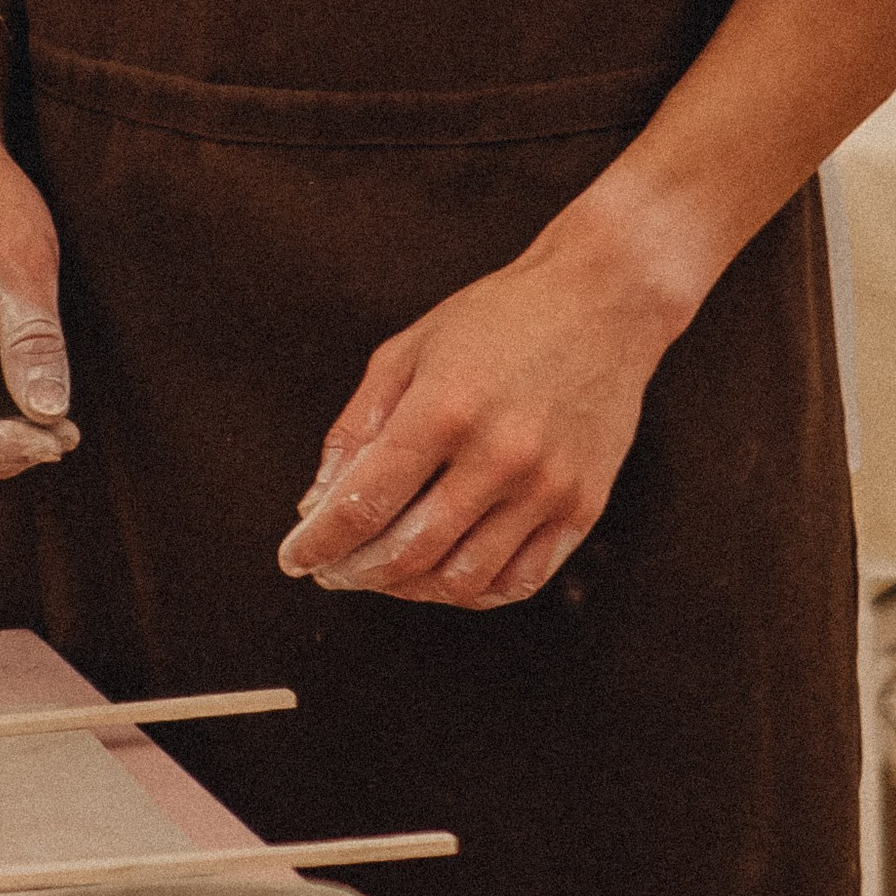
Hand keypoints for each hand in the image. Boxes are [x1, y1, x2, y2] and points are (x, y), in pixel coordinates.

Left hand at [274, 214, 679, 608]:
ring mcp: (547, 487)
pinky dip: (471, 592)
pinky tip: (442, 576)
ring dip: (408, 589)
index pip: (364, 503)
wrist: (602, 303)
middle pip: (408, 552)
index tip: (293, 558)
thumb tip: (316, 504)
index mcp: (444, 408)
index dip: (319, 542)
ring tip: (382, 572)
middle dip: (354, 573)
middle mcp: (500, 455)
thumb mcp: (408, 350)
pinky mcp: (583, 507)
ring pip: (462, 580)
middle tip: (331, 571)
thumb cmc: (496, 319)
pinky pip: (519, 581)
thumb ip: (357, 428)